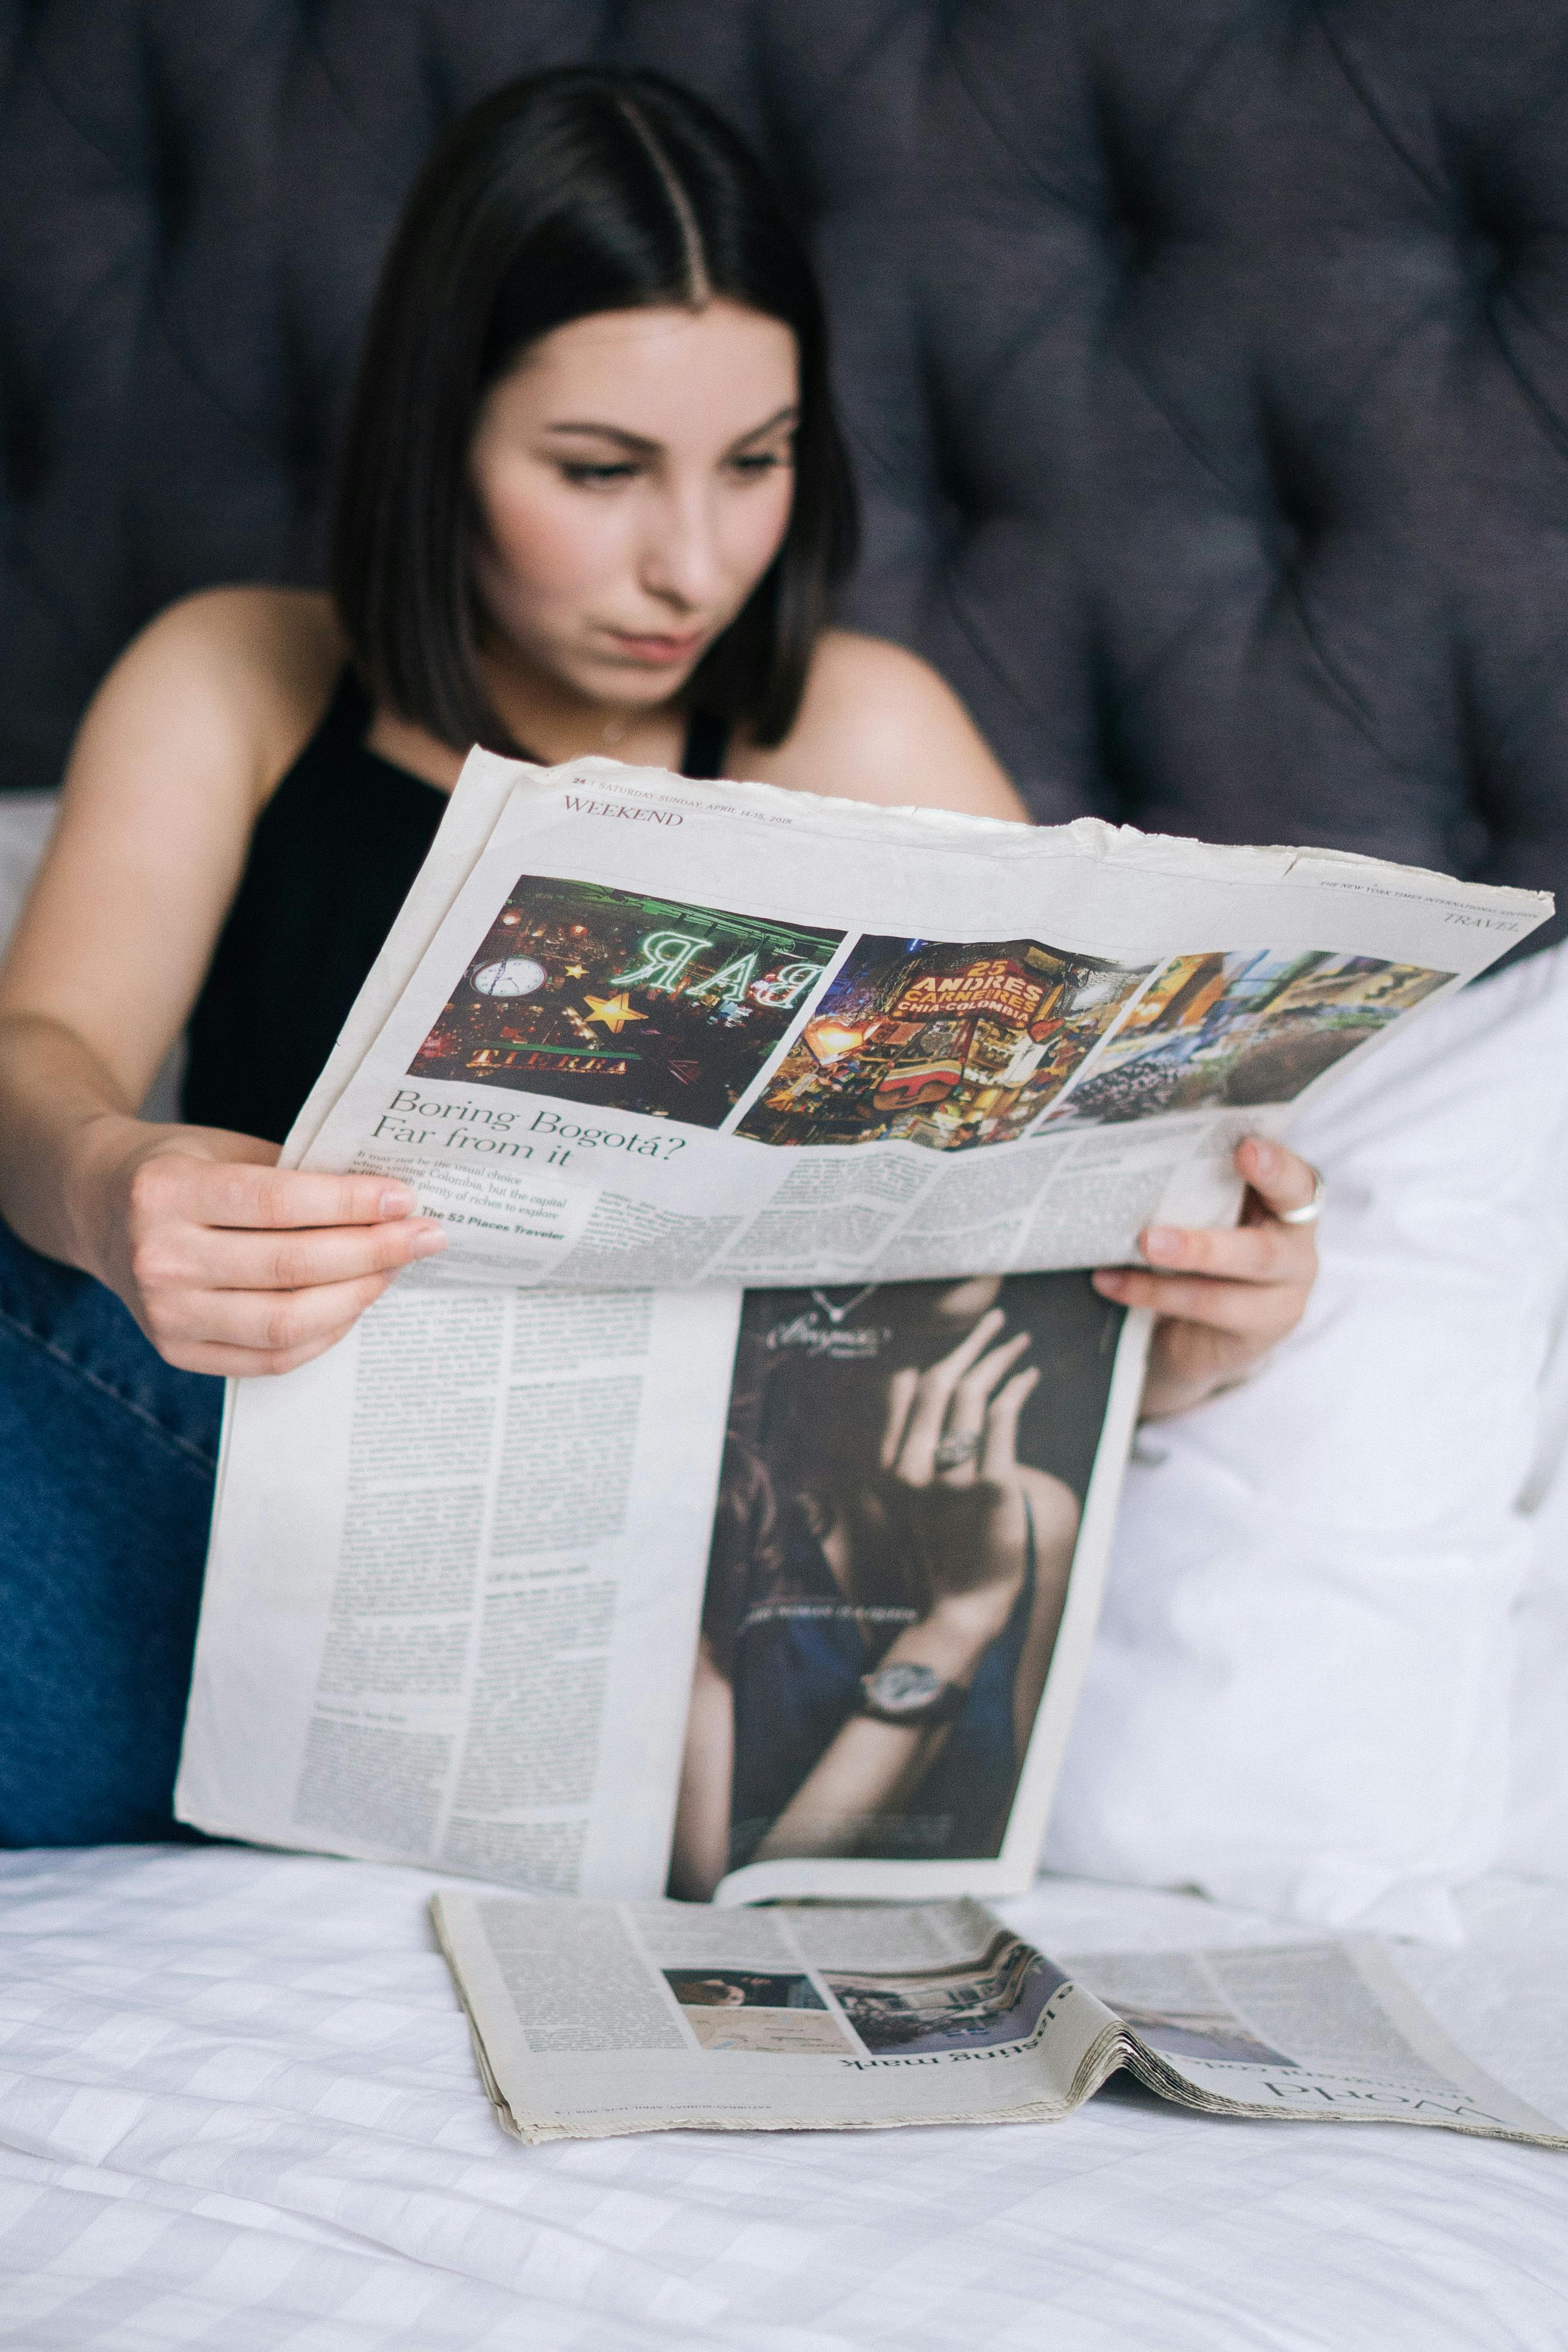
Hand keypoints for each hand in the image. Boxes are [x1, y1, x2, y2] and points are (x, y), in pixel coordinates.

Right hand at [73, 1115, 445, 1376]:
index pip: (278, 1203)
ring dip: (357, 1296)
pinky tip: (356, 1303)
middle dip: (373, 1252)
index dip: (351, 1203)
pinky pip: (270, 1359)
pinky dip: (325, 1334)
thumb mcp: (223, 1150)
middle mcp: (158, 1257)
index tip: (406, 1199)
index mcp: (166, 1191)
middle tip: (426, 1236)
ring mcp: (164, 1314)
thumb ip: (294, 1174)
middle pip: (290, 1268)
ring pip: (286, 1323)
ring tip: (395, 1268)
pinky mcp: (176, 1351)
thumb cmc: (177, 1169)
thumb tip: (389, 1200)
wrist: (96, 1206)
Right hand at [878, 1308, 1040, 1640]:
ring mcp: (951, 1478)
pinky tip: (1029, 1377)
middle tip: (996, 1320)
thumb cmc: (939, 1554)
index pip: (906, 1391)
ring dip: (999, 1359)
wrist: (958, 1609)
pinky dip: (1017, 1389)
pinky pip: (1003, 1422)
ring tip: (1018, 1343)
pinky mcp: (991, 1489)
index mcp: (890, 1467)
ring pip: (973, 1395)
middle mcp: (913, 1468)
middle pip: (940, 1383)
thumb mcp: (907, 1501)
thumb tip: (918, 1394)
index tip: (960, 1338)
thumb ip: (907, 1451)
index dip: (935, 1355)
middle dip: (970, 1343)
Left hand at [1091, 1137, 1318, 1419]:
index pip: (1296, 1184)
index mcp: (1291, 1208)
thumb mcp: (1215, 1208)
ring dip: (1175, 1272)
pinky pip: (1202, 1312)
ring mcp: (1281, 1299)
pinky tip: (1109, 1281)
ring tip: (1134, 1253)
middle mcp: (1295, 1253)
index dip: (1276, 1168)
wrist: (1209, 1328)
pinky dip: (1150, 1293)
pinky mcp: (1256, 1333)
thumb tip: (1133, 1153)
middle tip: (1150, 1238)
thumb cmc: (1211, 1243)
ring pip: (1227, 1293)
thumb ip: (1201, 1185)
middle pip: (1261, 1251)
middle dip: (1205, 1246)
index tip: (1245, 1150)